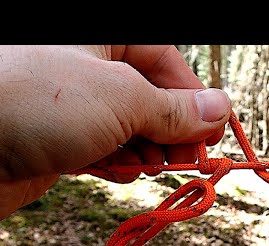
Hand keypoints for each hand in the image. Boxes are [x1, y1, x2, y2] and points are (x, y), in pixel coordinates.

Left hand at [0, 45, 230, 218]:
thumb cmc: (37, 102)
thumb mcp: (122, 99)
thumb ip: (175, 108)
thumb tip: (220, 108)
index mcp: (102, 38)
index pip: (164, 59)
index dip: (193, 96)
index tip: (214, 130)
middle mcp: (88, 67)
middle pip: (150, 97)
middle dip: (173, 130)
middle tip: (188, 160)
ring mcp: (74, 105)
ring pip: (131, 127)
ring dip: (149, 151)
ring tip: (152, 168)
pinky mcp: (61, 139)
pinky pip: (107, 148)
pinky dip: (121, 163)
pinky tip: (124, 173)